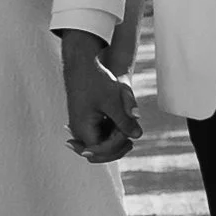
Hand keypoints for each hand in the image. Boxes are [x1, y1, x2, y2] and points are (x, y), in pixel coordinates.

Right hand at [59, 32, 142, 163]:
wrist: (82, 63)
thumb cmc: (96, 80)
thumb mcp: (113, 101)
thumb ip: (124, 120)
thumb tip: (137, 136)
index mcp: (82, 129)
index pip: (101, 151)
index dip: (117, 146)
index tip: (129, 137)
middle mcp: (78, 130)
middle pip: (97, 151)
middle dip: (115, 148)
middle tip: (130, 143)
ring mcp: (80, 125)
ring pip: (98, 143)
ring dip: (113, 140)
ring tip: (127, 134)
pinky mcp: (84, 119)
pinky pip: (96, 133)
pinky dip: (108, 133)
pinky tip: (120, 128)